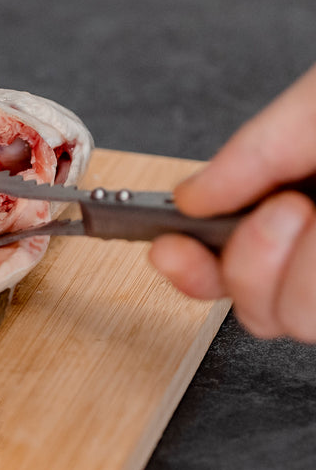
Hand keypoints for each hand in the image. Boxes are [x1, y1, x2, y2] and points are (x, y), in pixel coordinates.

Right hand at [150, 64, 315, 340]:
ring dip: (290, 269)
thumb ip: (254, 148)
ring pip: (289, 321)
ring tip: (310, 210)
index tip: (169, 248)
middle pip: (259, 312)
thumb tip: (189, 198)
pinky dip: (312, 273)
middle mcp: (315, 251)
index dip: (192, 272)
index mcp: (299, 212)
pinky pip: (315, 319)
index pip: (230, 269)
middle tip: (284, 210)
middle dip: (251, 265)